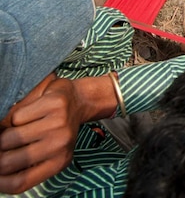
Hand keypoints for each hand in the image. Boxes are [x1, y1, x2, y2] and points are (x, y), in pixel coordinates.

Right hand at [0, 76, 83, 193]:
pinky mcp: (54, 104)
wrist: (81, 98)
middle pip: (7, 162)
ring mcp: (58, 124)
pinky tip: (29, 112)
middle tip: (4, 146)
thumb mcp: (45, 149)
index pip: (19, 182)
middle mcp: (60, 145)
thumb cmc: (55, 126)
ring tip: (18, 128)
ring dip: (5, 133)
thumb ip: (22, 160)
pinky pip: (16, 117)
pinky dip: (15, 116)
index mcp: (58, 162)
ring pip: (7, 138)